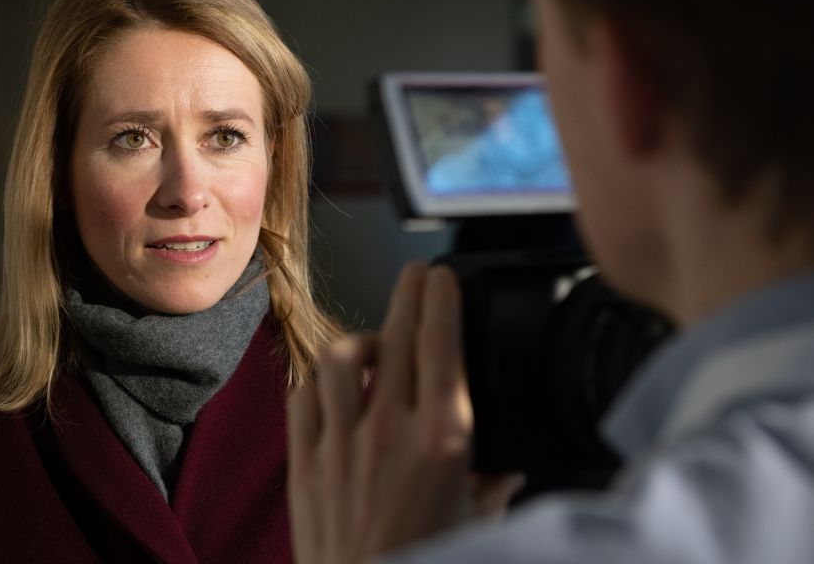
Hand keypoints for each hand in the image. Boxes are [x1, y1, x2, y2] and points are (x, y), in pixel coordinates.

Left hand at [288, 264, 520, 563]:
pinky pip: (302, 397)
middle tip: (417, 277)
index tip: (443, 279)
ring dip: (360, 338)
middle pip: (394, 335)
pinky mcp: (305, 461)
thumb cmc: (429, 563)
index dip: (440, 299)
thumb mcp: (477, 524)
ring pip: (340, 357)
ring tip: (373, 339)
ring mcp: (341, 442)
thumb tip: (511, 469)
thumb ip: (493, 488)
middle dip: (407, 294)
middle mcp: (389, 430)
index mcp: (443, 440)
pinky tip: (330, 384)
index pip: (440, 344)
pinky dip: (317, 382)